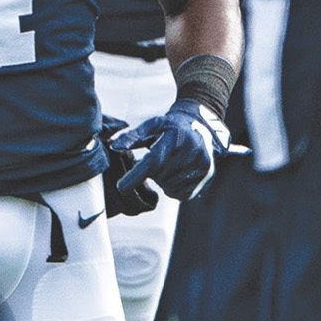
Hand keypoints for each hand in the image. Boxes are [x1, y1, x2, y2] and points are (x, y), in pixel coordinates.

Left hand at [113, 99, 228, 207]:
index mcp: (176, 137)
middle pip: (159, 176)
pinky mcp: (207, 177)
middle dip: (153, 172)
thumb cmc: (171, 127)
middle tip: (160, 158)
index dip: (135, 176)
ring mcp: (202, 165)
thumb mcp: (152, 125)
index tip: (121, 187)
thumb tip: (113, 146)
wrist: (201, 127)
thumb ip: (133, 136)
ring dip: (164, 180)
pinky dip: (174, 187)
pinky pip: (181, 194)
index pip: (152, 161)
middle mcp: (192, 152)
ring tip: (170, 164)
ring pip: (169, 187)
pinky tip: (178, 173)